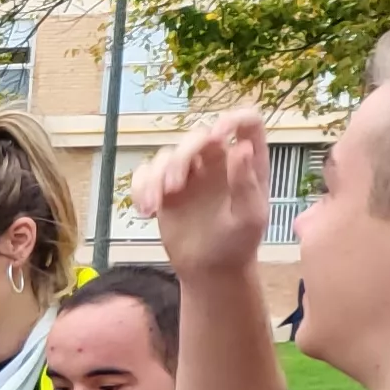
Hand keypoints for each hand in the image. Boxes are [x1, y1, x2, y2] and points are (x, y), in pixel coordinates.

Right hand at [139, 109, 271, 271]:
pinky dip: (140, 188)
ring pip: (166, 154)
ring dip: (155, 177)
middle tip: (173, 188)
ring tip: (155, 206)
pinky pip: (145, 173)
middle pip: (196, 136)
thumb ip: (246, 183)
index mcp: (246, 163)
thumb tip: (239, 147)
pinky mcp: (164, 188)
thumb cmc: (237, 245)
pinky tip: (146, 211)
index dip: (232, 120)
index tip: (217, 136)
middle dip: (179, 158)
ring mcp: (189, 174)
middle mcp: (217, 161)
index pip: (246, 123)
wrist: (209, 270)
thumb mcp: (249, 217)